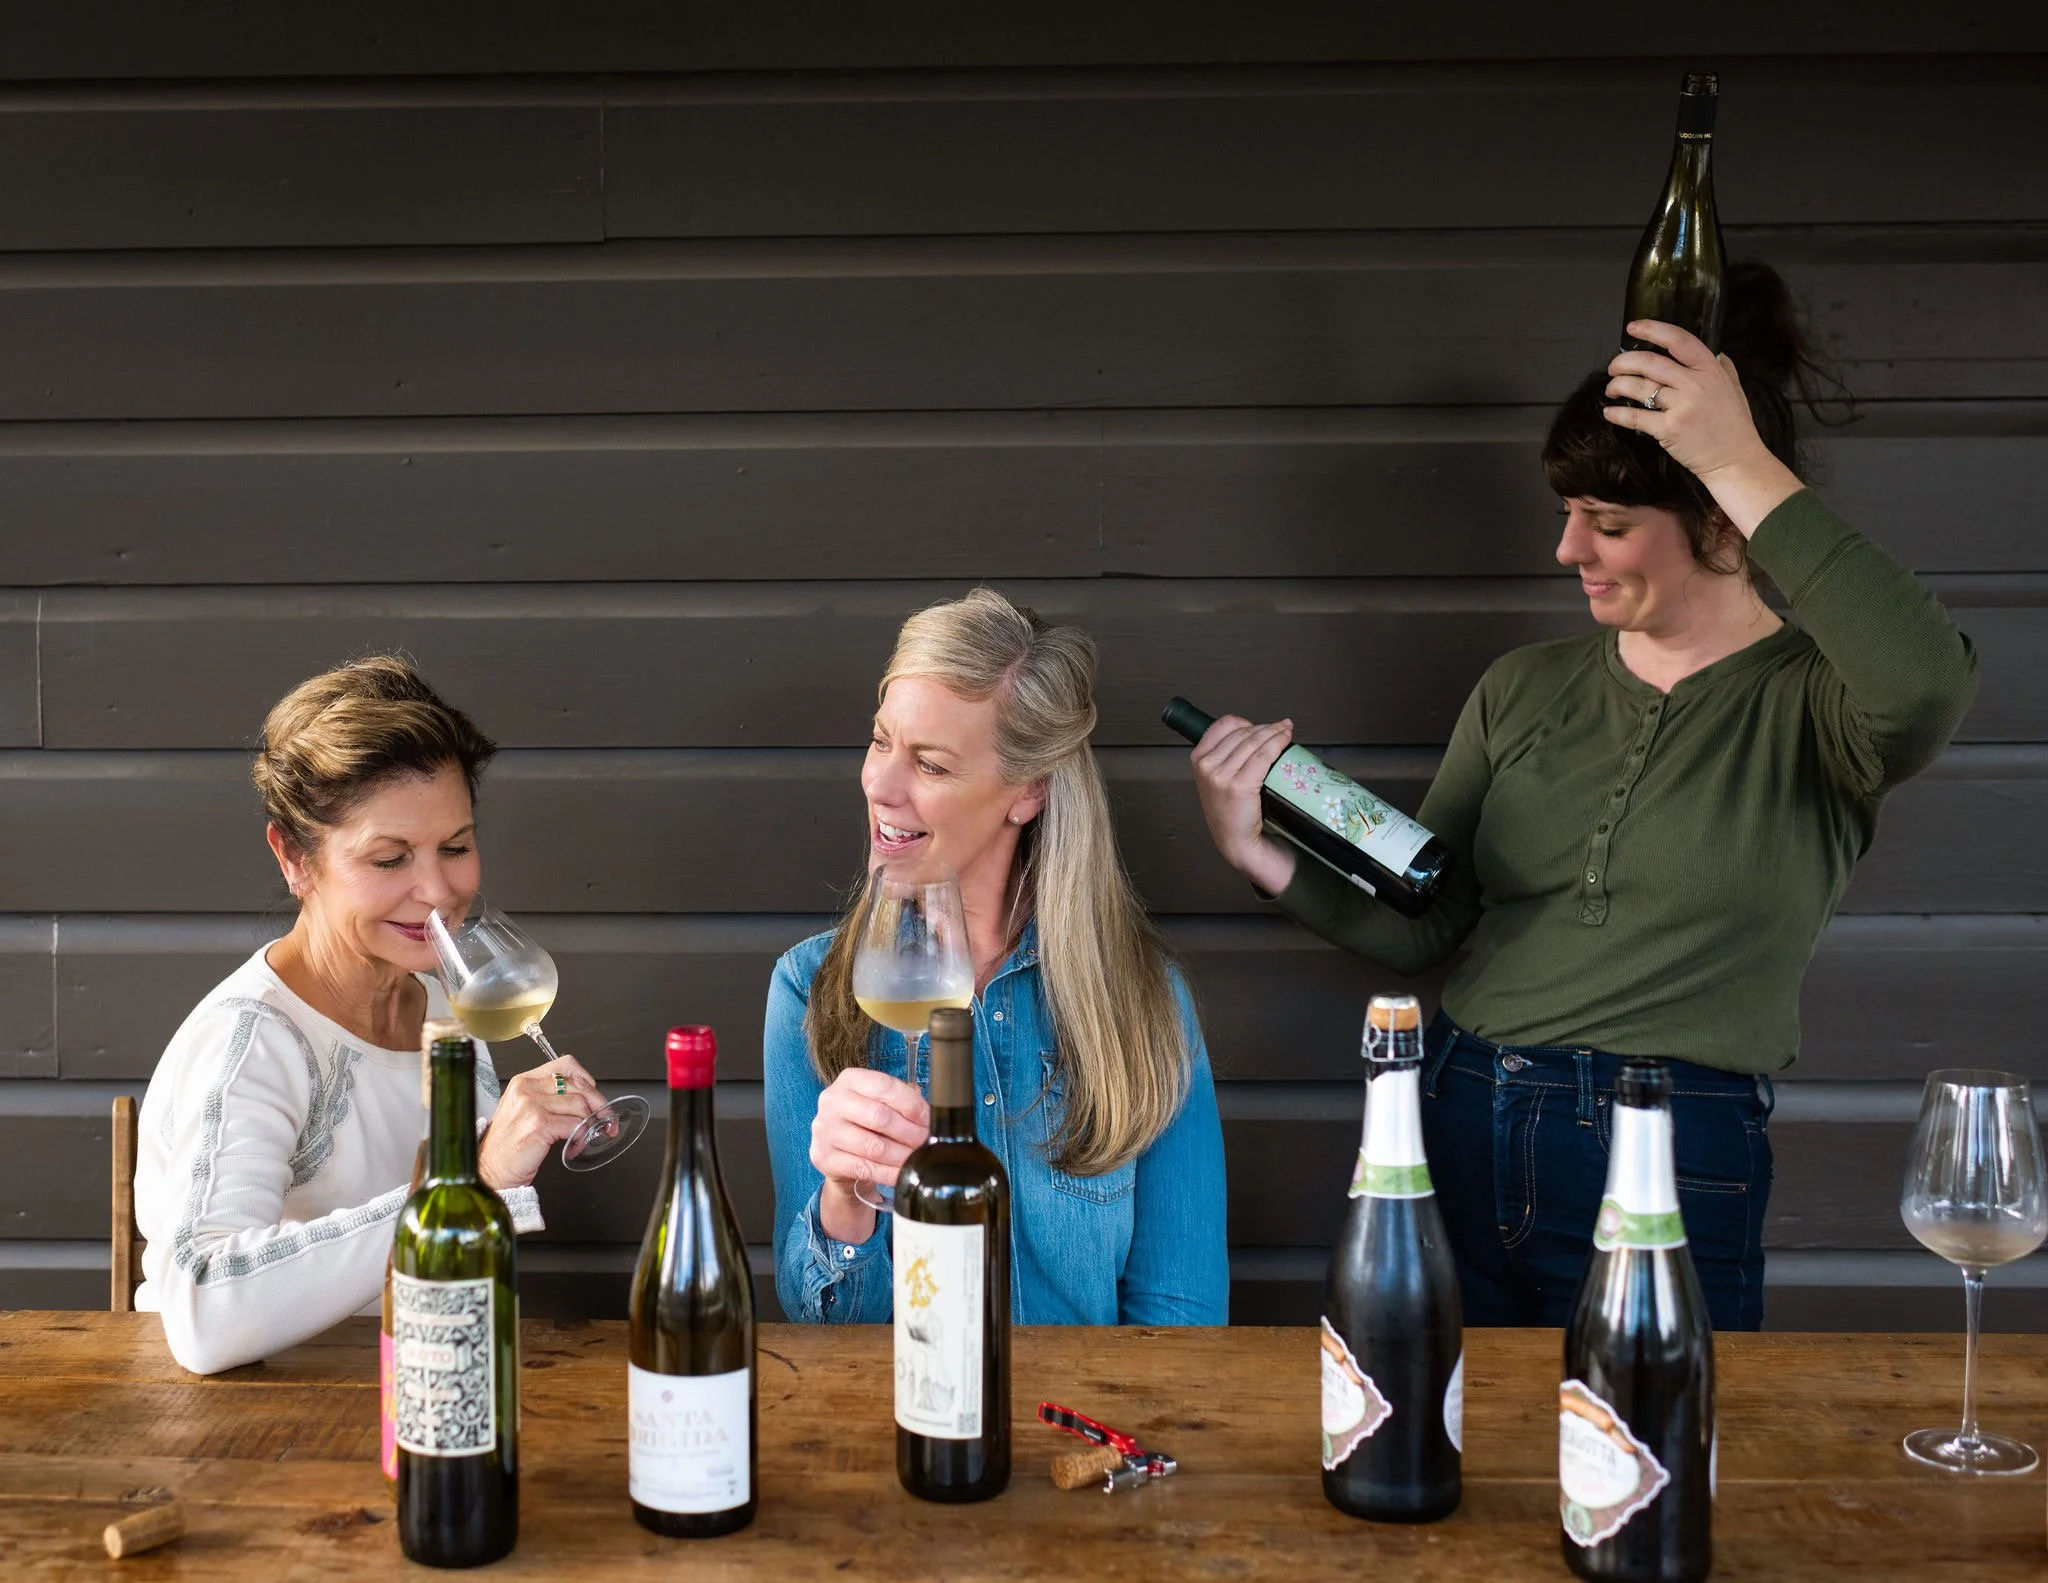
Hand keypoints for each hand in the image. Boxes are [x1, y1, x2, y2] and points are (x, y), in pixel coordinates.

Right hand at [477, 1054, 603, 1190]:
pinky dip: (581, 1137)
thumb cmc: (507, 1146)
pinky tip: (575, 1145)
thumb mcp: (522, 1111)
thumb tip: (583, 1097)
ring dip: (589, 1124)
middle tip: (606, 1119)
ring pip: (580, 1105)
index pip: (565, 1065)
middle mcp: (526, 1090)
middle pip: (578, 1085)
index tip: (594, 1094)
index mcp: (523, 1082)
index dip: (586, 1079)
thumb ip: (547, 1098)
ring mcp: (532, 1107)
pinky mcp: (539, 1126)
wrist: (490, 1172)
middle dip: (599, 1104)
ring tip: (583, 1137)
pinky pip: (575, 1125)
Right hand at [810, 1068, 930, 1244]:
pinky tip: (903, 1174)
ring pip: (873, 1146)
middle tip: (926, 1143)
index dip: (910, 1104)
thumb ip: (904, 1104)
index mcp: (849, 1080)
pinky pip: (864, 1168)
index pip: (884, 1086)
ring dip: (902, 1156)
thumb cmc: (867, 1125)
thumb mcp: (881, 1105)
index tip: (928, 1119)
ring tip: (918, 1159)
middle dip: (910, 1132)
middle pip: (879, 1117)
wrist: (841, 1155)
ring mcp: (824, 1130)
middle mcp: (832, 1101)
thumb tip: (933, 1117)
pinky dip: (888, 1173)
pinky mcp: (823, 1157)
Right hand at [1188, 714, 1299, 895]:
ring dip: (1275, 732)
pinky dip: (1278, 743)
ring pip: (1254, 741)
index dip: (1246, 722)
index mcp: (1198, 759)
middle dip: (1266, 727)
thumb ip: (1224, 757)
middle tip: (1281, 728)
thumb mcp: (1215, 780)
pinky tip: (1286, 740)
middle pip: (1242, 732)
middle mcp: (1207, 765)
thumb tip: (1253, 734)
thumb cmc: (1230, 811)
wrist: (1236, 841)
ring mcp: (1222, 776)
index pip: (1224, 725)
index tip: (1261, 727)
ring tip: (1286, 731)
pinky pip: (1264, 755)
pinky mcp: (1240, 785)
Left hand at [1602, 319, 1803, 535]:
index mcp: (1710, 370)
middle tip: (1613, 367)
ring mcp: (1682, 407)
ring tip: (1611, 388)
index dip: (1652, 330)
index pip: (1678, 340)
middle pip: (1650, 362)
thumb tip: (1713, 352)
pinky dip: (1617, 414)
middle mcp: (1696, 384)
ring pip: (1639, 387)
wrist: (1736, 459)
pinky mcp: (1669, 430)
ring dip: (1618, 385)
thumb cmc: (1734, 425)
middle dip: (1624, 361)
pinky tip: (1609, 412)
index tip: (1633, 328)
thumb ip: (1721, 368)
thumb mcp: (1734, 388)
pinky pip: (1635, 417)